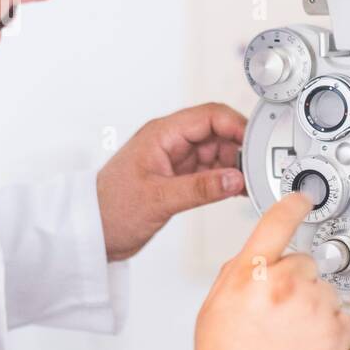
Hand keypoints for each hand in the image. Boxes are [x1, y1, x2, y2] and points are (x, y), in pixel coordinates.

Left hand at [97, 103, 246, 261]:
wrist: (92, 233)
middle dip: (240, 148)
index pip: (209, 116)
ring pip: (218, 152)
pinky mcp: (180, 178)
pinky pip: (212, 171)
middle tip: (257, 169)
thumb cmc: (109, 209)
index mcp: (162, 134)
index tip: (256, 141)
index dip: (236, 124)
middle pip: (218, 132)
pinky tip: (239, 190)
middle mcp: (171, 143)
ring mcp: (177, 160)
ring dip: (236, 166)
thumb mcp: (158, 199)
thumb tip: (235, 179)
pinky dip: (227, 179)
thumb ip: (200, 188)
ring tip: (250, 183)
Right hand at [194, 192, 349, 349]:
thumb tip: (252, 260)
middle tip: (276, 317)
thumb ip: (235, 276)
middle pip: (303, 263)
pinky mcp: (339, 332)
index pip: (277, 222)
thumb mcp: (213, 310)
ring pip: (323, 292)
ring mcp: (316, 307)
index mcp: (250, 273)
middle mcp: (286, 284)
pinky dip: (327, 332)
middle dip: (294, 283)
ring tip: (288, 342)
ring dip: (311, 310)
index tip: (303, 199)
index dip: (293, 205)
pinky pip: (339, 318)